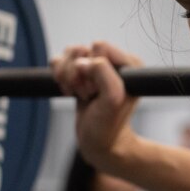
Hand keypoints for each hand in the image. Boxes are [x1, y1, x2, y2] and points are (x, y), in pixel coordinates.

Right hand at [50, 41, 142, 169]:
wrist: (99, 143)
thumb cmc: (109, 125)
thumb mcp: (112, 98)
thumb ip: (103, 73)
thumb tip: (82, 62)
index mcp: (129, 64)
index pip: (99, 47)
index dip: (92, 68)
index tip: (96, 90)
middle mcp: (115, 62)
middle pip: (81, 49)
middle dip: (77, 74)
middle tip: (88, 94)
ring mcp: (96, 67)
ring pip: (69, 54)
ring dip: (67, 76)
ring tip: (79, 94)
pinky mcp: (81, 73)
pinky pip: (60, 61)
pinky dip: (60, 77)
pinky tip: (70, 91)